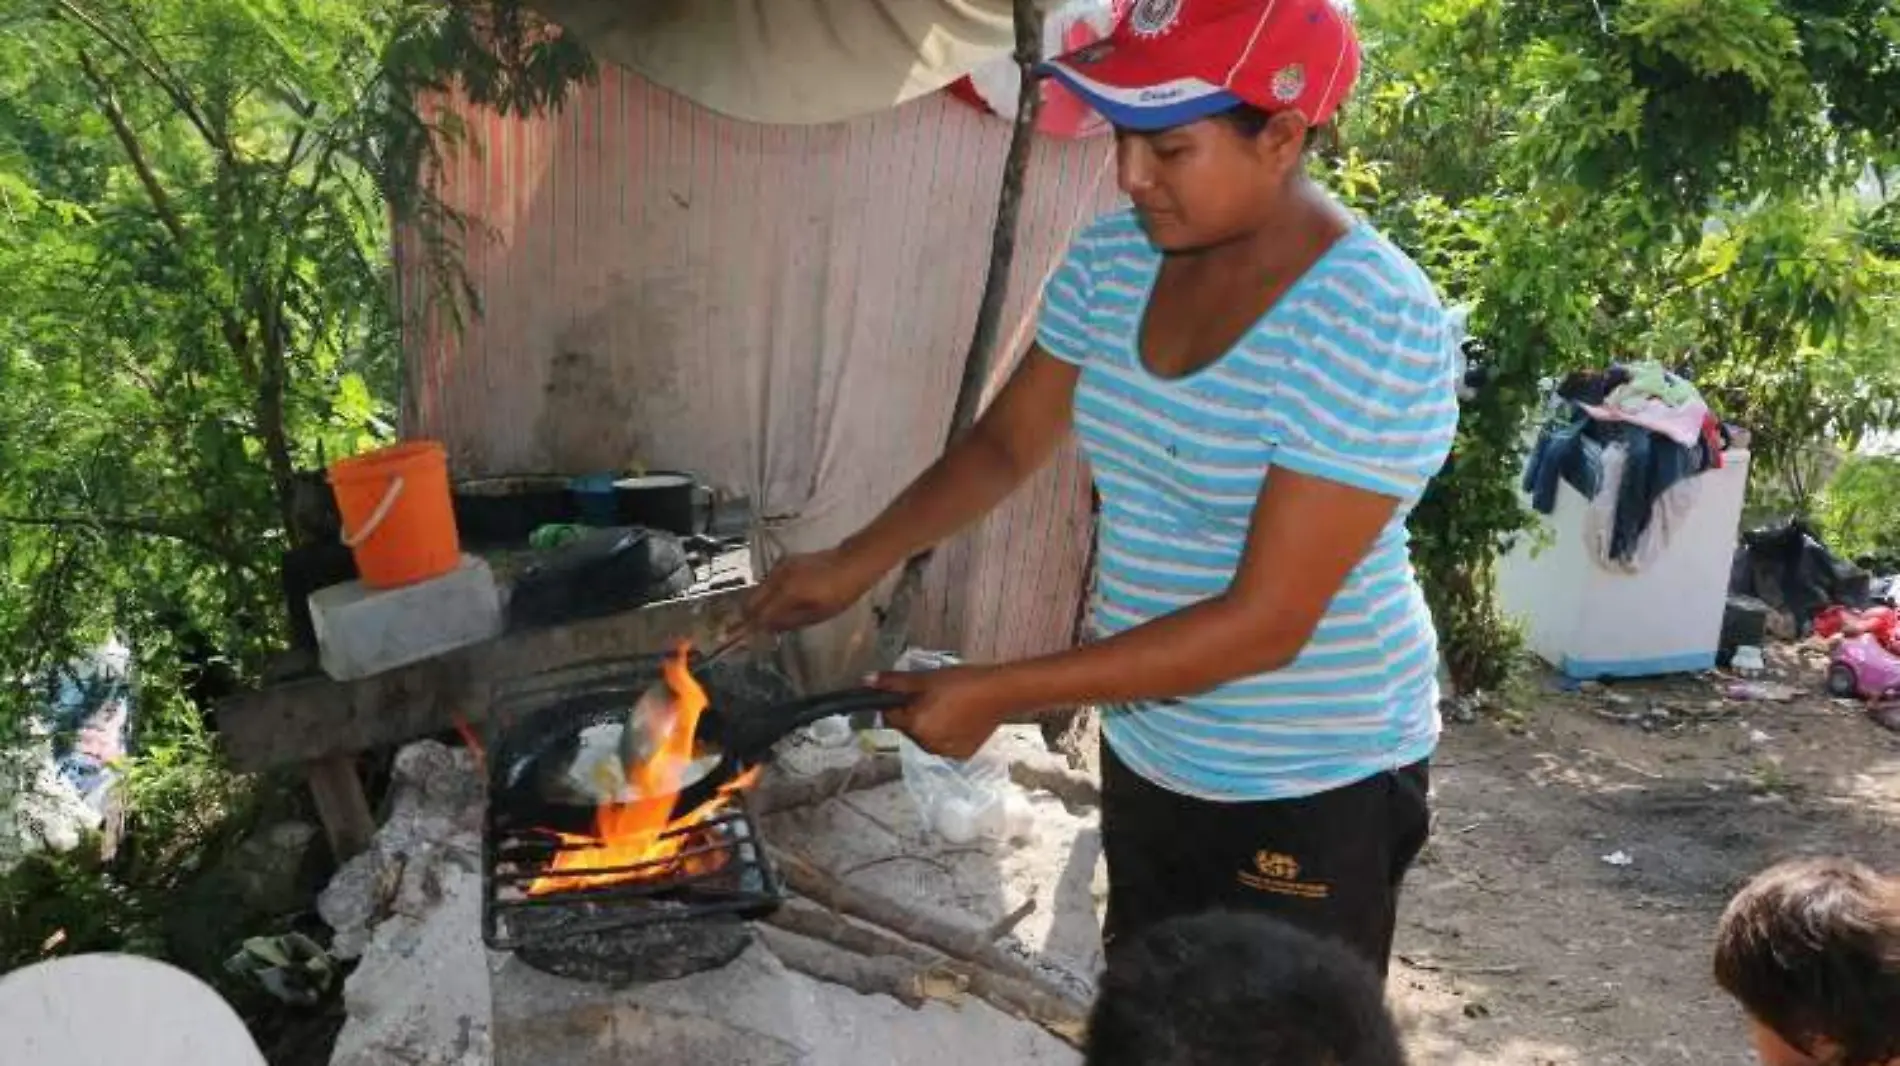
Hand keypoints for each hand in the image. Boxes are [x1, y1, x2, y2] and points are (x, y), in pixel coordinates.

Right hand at [744, 547, 882, 632]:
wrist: (853, 562)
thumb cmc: (841, 593)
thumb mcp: (818, 615)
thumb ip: (790, 621)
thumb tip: (768, 628)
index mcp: (787, 592)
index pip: (759, 614)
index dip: (750, 627)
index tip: (743, 638)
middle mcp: (778, 577)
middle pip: (751, 599)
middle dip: (748, 615)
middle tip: (750, 629)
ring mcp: (780, 566)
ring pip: (758, 588)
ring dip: (758, 603)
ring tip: (765, 617)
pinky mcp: (785, 561)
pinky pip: (769, 579)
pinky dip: (768, 592)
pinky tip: (778, 600)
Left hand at [872, 666, 1015, 760]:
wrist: (1000, 692)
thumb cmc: (961, 682)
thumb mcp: (924, 679)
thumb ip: (893, 682)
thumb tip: (866, 680)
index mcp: (915, 727)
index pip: (891, 717)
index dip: (897, 702)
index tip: (912, 691)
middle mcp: (927, 746)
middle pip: (909, 728)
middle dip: (914, 714)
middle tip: (933, 695)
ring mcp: (946, 753)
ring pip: (926, 737)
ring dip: (930, 724)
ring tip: (948, 705)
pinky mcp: (962, 754)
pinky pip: (944, 743)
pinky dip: (947, 733)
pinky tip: (960, 717)